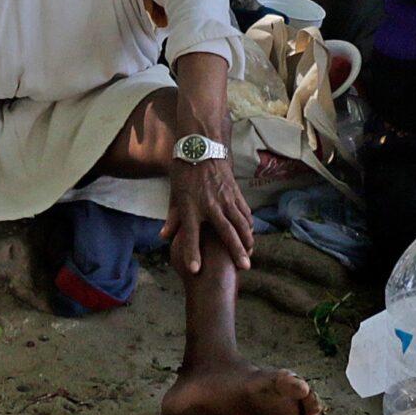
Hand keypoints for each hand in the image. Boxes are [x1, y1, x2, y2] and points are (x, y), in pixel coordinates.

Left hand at [162, 150, 253, 272]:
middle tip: (244, 267)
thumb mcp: (175, 193)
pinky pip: (244, 211)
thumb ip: (173, 217)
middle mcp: (210, 204)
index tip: (195, 270)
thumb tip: (165, 236)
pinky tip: (250, 233)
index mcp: (191, 206)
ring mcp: (225, 198)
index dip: (191, 253)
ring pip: (241, 222)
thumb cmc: (185, 170)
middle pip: (226, 232)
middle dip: (235, 251)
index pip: (190, 234)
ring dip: (247, 240)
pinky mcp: (235, 192)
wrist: (201, 144)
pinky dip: (248, 224)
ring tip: (250, 254)